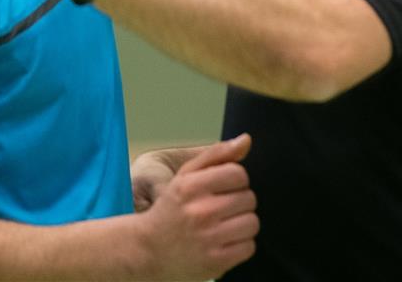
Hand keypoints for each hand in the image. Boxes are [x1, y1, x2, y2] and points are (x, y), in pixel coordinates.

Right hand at [137, 134, 257, 280]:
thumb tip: (246, 139)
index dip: (235, 180)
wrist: (149, 250)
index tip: (224, 187)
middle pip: (248, 198)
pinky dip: (241, 244)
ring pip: (252, 223)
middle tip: (221, 208)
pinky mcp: (216, 262)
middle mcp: (200, 212)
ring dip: (242, 223)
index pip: (238, 174)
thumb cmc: (172, 208)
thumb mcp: (186, 175)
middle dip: (238, 201)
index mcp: (191, 186)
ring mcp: (208, 239)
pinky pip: (249, 247)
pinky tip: (224, 241)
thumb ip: (216, 154)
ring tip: (225, 225)